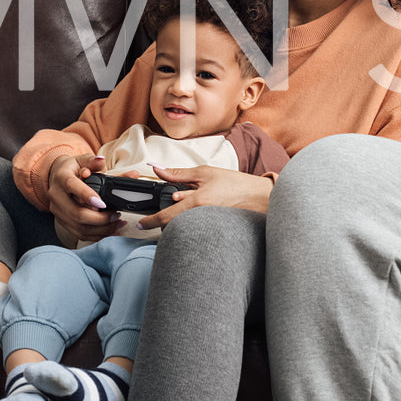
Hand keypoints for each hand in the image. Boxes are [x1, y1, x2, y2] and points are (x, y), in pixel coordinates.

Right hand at [46, 153, 122, 241]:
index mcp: (61, 178)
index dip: (86, 195)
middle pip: (76, 213)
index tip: (102, 203)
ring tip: (118, 223)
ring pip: (79, 227)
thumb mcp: (82, 160)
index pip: (72, 186)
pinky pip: (79, 234)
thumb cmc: (72, 168)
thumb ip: (93, 161)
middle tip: (116, 214)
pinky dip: (97, 235)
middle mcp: (56, 196)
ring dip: (101, 228)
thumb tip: (101, 161)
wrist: (56, 177)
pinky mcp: (62, 221)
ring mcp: (58, 211)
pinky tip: (111, 230)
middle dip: (99, 218)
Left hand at [138, 166, 274, 228]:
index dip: (150, 222)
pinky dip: (190, 224)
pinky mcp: (213, 231)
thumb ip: (179, 173)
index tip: (141, 224)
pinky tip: (197, 216)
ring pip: (182, 228)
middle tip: (162, 215)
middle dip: (164, 222)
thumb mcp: (205, 172)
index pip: (166, 216)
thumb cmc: (235, 184)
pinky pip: (195, 230)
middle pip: (172, 226)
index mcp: (196, 201)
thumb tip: (158, 170)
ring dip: (177, 222)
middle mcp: (200, 217)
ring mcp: (206, 226)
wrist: (258, 197)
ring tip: (185, 211)